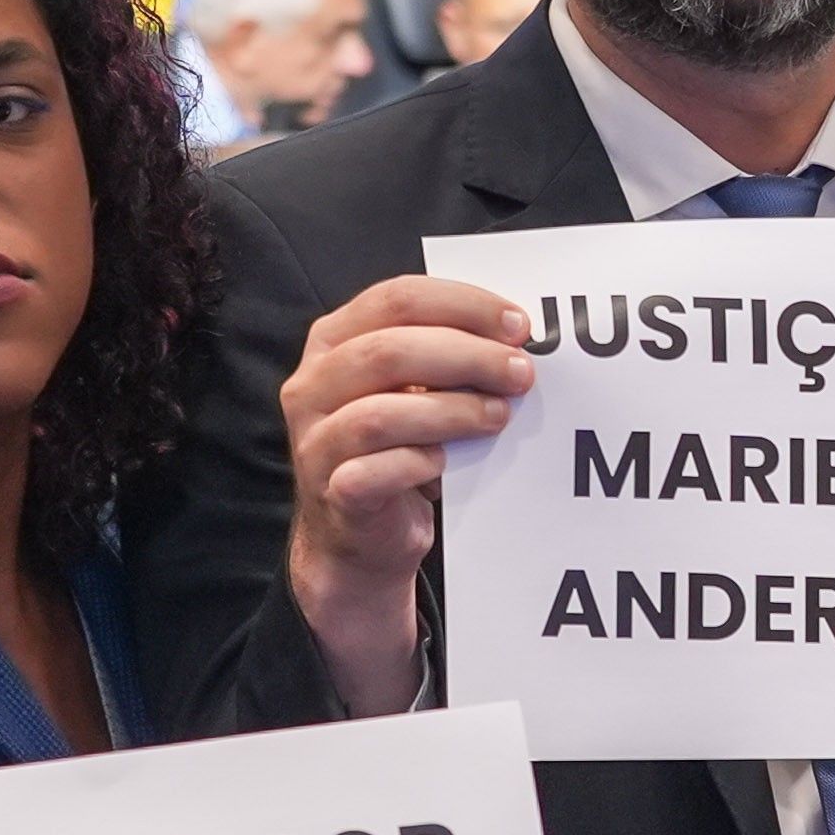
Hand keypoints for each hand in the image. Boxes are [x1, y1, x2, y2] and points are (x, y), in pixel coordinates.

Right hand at [275, 267, 540, 718]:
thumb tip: (515, 335)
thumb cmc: (397, 447)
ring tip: (500, 414)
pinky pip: (378, 471)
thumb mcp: (413, 388)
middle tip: (521, 372)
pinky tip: (450, 462)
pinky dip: (421, 462)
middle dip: (466, 356)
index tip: (518, 325)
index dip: (462, 305)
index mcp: (332, 341)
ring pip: (380, 414)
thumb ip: (445, 353)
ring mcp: (316, 441)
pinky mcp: (333, 492)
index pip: (395, 299)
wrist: (361, 536)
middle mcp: (313, 385)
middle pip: (388, 350)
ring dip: (452, 411)